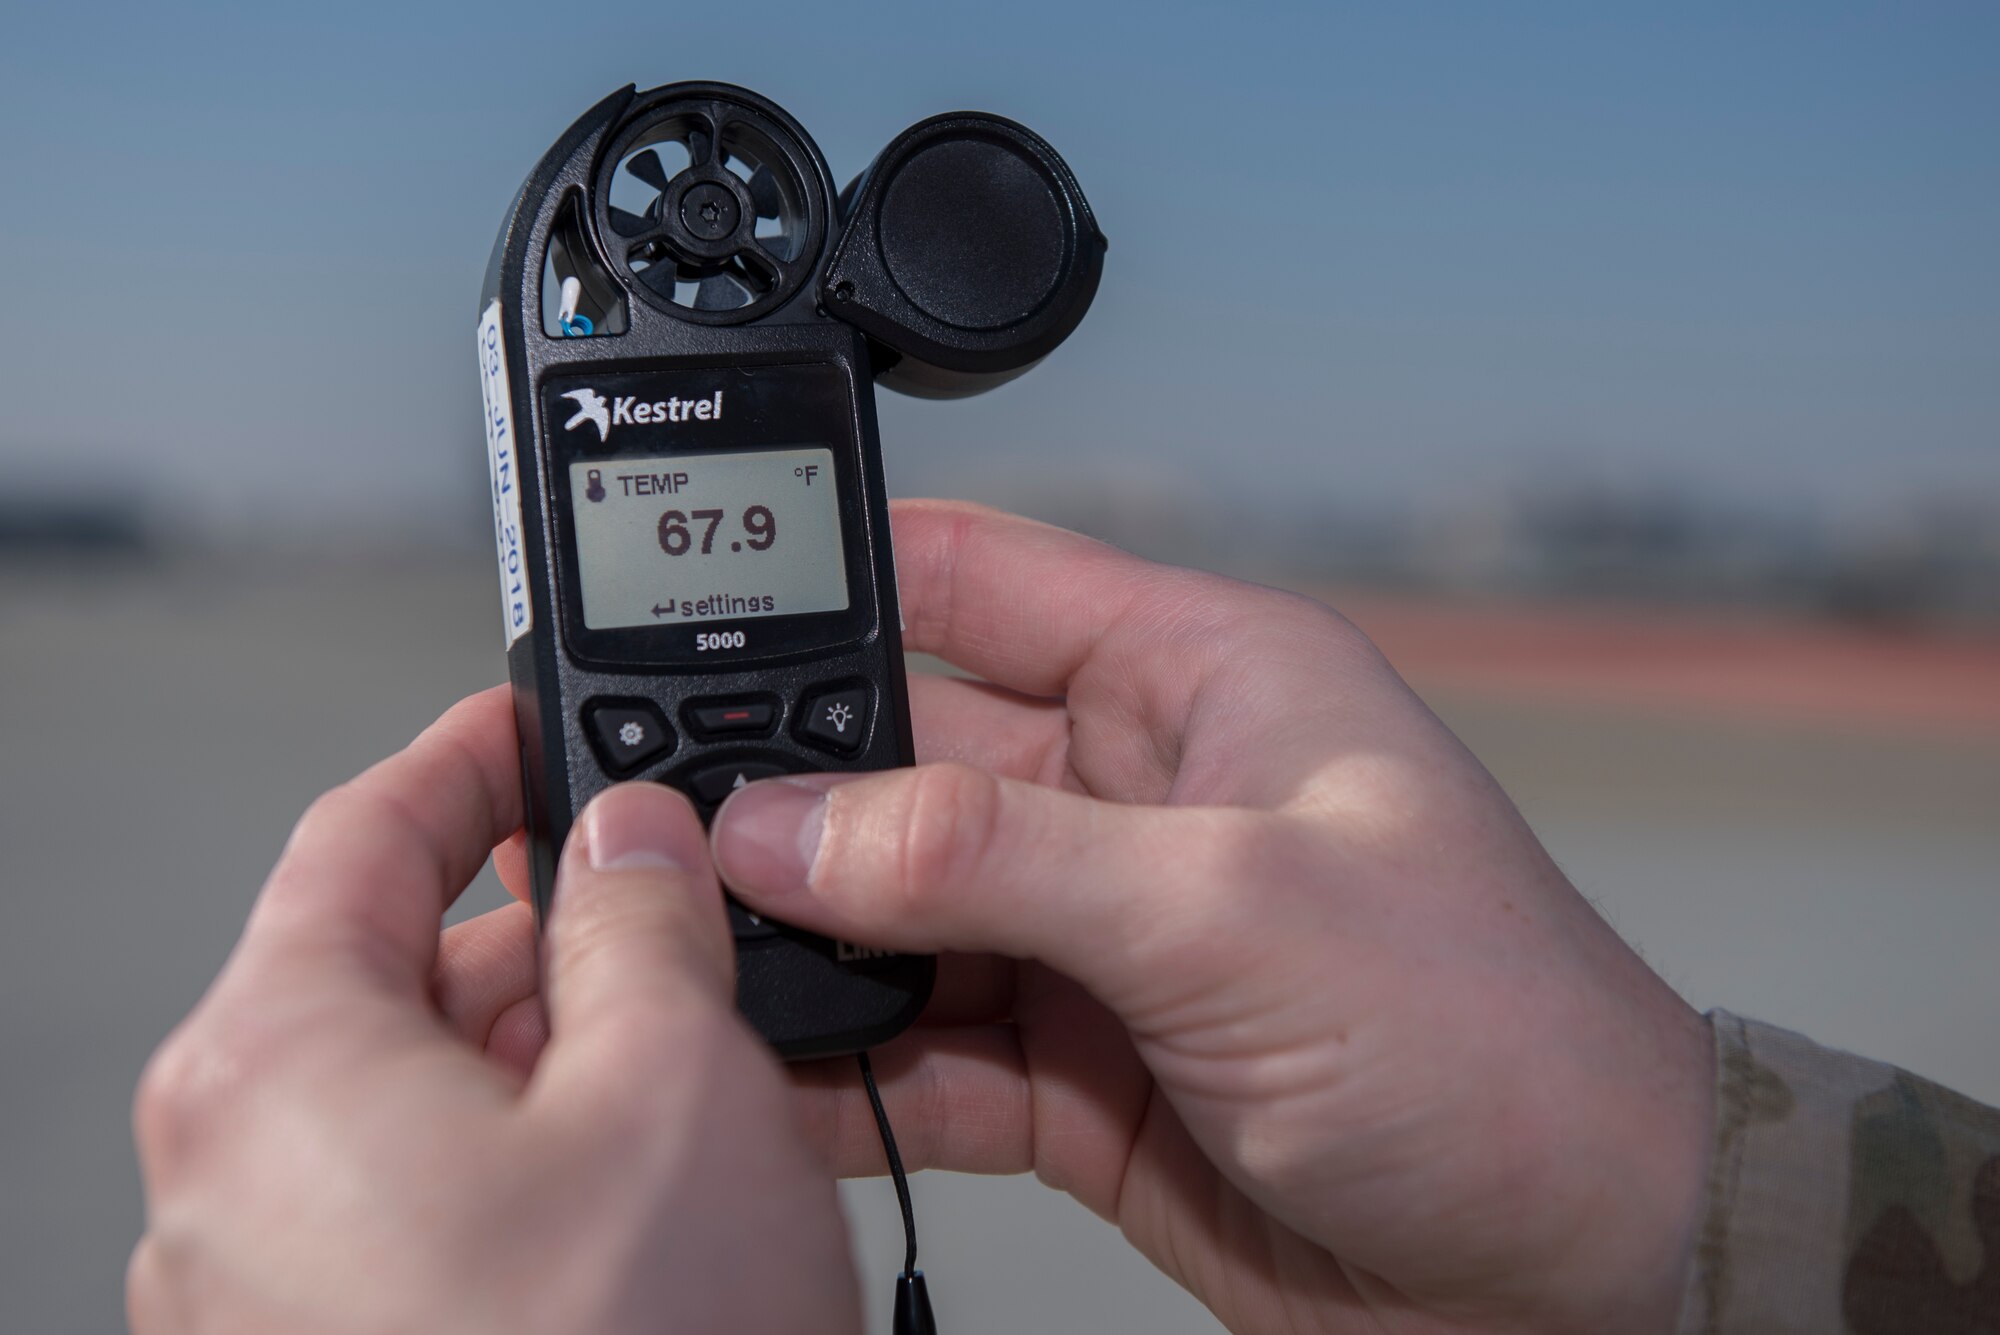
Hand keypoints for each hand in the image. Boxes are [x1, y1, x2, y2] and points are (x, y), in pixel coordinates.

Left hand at [128, 689, 858, 1334]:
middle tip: (670, 917)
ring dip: (550, 1059)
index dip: (468, 760)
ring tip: (690, 1072)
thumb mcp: (676, 1084)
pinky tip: (641, 1192)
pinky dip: (523, 1164)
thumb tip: (631, 839)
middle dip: (541, 936)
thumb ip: (642, 917)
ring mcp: (263, 1294)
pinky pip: (416, 1209)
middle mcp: (226, 1180)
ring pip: (417, 1100)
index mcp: (271, 1067)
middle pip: (389, 974)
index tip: (530, 729)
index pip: (359, 834)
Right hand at [712, 501, 1715, 1334]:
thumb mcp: (1234, 907)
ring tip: (694, 963)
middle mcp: (1136, 796)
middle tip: (667, 834)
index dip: (835, 572)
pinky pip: (925, 1053)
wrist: (1581, 1275)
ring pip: (895, 915)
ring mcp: (1101, 939)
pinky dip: (849, 1071)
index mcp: (1198, 682)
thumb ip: (995, 858)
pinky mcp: (1082, 1072)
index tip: (691, 597)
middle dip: (785, 797)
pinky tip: (780, 1080)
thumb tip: (793, 823)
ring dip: (803, 945)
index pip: (979, 578)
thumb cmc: (1502, 1044)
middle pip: (904, 758)